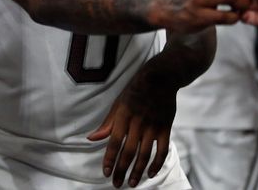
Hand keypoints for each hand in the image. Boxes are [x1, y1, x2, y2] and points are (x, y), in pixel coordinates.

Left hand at [87, 71, 174, 187]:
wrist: (161, 77)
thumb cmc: (135, 90)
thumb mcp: (118, 103)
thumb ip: (107, 123)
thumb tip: (91, 138)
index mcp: (123, 115)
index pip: (114, 142)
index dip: (110, 159)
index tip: (106, 173)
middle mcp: (138, 122)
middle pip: (128, 151)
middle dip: (121, 170)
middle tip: (117, 184)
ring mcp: (153, 125)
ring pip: (145, 154)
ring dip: (138, 171)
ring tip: (131, 183)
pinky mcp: (166, 127)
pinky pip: (162, 149)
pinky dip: (157, 163)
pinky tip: (151, 173)